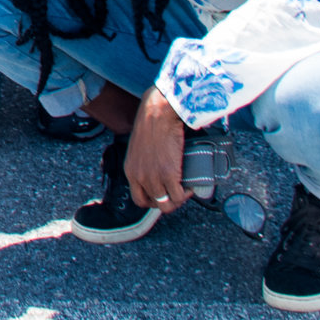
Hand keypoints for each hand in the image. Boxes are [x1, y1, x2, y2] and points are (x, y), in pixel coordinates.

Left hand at [125, 88, 190, 212]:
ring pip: (167, 204)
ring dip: (178, 200)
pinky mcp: (168, 174)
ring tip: (184, 191)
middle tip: (176, 195)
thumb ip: (143, 162)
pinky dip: (186, 194)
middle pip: (154, 204)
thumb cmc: (150, 124)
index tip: (162, 196)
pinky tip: (189, 187)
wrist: (158, 114)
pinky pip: (178, 195)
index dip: (152, 202)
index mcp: (130, 171)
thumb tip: (155, 168)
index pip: (138, 199)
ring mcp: (153, 177)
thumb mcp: (139, 148)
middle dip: (167, 203)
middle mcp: (139, 177)